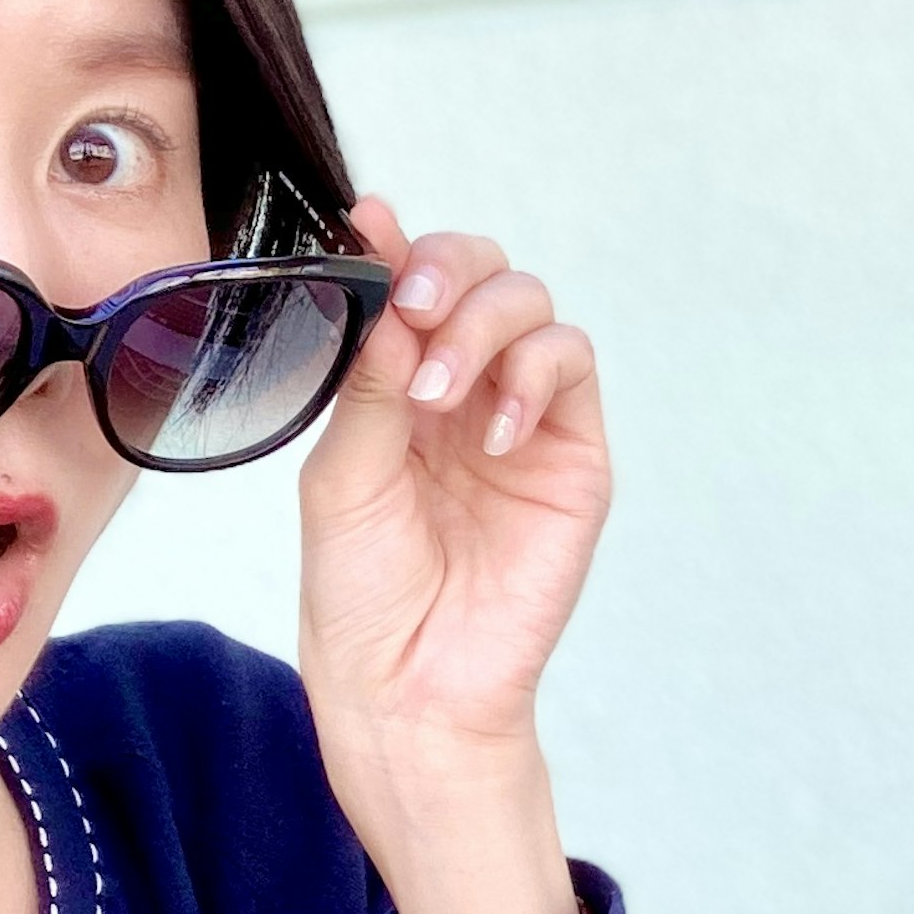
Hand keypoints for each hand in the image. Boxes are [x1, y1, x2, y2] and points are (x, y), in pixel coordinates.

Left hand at [293, 201, 604, 913]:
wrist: (411, 688)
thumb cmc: (364, 597)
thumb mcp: (339, 474)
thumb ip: (368, 379)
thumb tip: (387, 283)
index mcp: (393, 386)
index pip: (408, 282)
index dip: (395, 243)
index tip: (368, 225)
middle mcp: (461, 389)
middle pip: (481, 272)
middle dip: (447, 270)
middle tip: (413, 305)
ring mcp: (522, 418)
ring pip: (531, 305)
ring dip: (483, 325)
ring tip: (437, 391)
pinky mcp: (574, 454)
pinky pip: (572, 367)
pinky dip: (531, 376)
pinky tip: (488, 432)